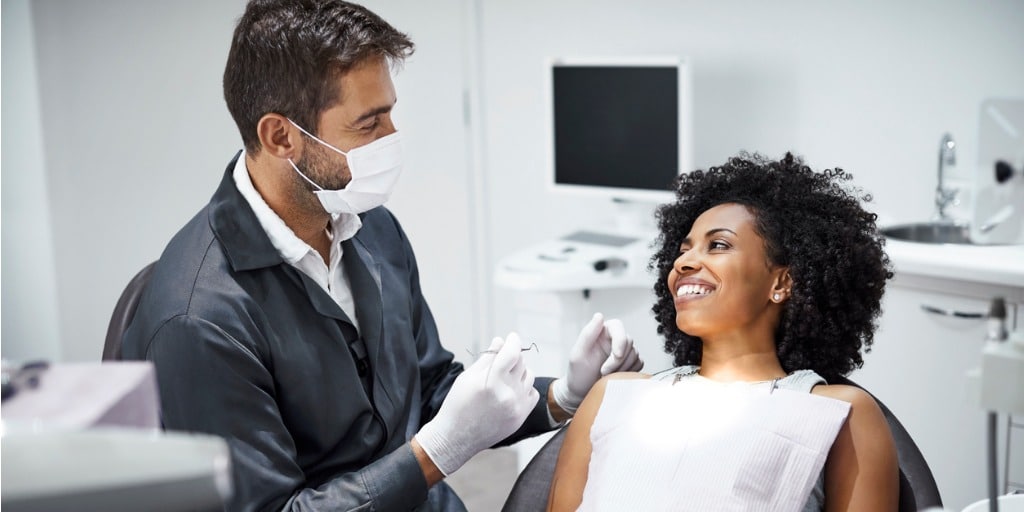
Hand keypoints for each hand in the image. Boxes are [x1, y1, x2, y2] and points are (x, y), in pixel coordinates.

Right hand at [414, 333, 538, 475]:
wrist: (456, 438)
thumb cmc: (458, 405)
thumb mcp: (467, 378)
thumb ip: (487, 359)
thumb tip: (501, 341)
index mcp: (491, 383)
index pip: (512, 353)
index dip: (513, 341)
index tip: (512, 337)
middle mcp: (507, 395)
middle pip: (520, 363)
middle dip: (512, 357)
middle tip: (501, 360)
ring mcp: (516, 407)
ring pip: (529, 376)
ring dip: (519, 372)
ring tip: (504, 377)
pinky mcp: (521, 417)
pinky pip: (532, 393)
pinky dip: (524, 388)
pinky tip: (510, 391)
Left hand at [551, 313, 642, 414]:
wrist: (581, 394)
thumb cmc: (578, 374)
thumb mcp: (577, 354)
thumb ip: (588, 334)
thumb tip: (599, 316)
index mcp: (601, 332)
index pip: (618, 326)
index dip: (620, 340)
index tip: (616, 355)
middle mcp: (613, 339)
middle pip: (628, 342)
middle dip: (618, 360)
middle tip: (604, 372)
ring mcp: (623, 351)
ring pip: (635, 353)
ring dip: (622, 368)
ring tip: (607, 376)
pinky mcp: (630, 363)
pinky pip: (639, 363)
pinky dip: (629, 372)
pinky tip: (616, 377)